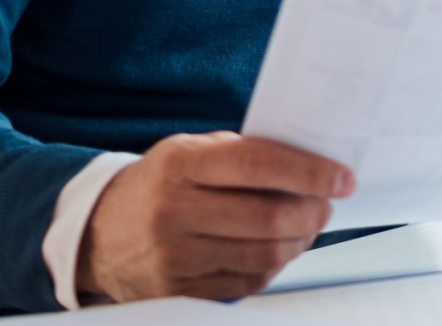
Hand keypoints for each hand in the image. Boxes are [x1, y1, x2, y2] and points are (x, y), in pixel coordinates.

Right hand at [76, 131, 353, 303]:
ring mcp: (173, 256)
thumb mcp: (191, 152)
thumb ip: (244, 154)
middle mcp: (173, 211)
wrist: (99, 232)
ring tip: (307, 225)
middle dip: (313, 211)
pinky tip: (278, 248)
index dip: (310, 173)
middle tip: (327, 204)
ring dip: (300, 240)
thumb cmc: (160, 184)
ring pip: (264, 254)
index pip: (260, 166)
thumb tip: (312, 165)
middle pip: (268, 218)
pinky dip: (274, 264)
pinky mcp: (177, 290)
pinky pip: (247, 281)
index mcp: (180, 164)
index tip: (343, 178)